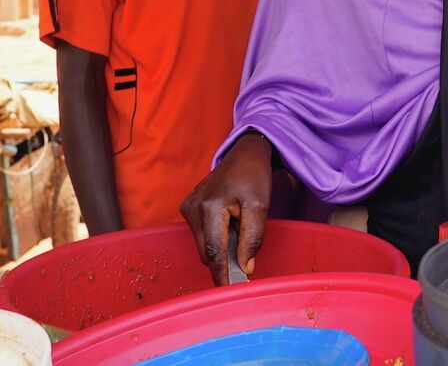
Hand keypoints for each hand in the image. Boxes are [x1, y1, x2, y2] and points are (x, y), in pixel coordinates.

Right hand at [180, 134, 272, 285]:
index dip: (222, 275)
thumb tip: (245, 267)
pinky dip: (216, 237)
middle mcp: (192, 208)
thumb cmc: (254, 177)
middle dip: (224, 260)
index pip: (214, 251)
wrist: (244, 154)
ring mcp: (187, 207)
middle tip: (246, 260)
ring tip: (239, 229)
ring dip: (221, 247)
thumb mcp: (261, 206)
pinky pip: (201, 235)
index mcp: (210, 207)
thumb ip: (253, 238)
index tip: (228, 293)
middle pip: (207, 252)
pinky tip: (229, 224)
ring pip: (203, 245)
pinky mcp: (187, 208)